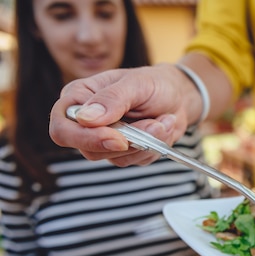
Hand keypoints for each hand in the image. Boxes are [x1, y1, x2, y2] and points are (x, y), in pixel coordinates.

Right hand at [49, 64, 193, 165]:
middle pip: (89, 150)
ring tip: (162, 121)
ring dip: (145, 143)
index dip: (86, 138)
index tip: (119, 138)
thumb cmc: (153, 83)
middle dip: (128, 141)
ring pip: (115, 158)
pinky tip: (161, 129)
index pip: (62, 129)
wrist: (178, 97)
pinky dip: (153, 147)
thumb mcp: (135, 83)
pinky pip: (134, 161)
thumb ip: (111, 99)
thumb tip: (85, 118)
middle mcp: (86, 122)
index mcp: (78, 98)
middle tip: (154, 125)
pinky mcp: (123, 152)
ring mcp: (104, 139)